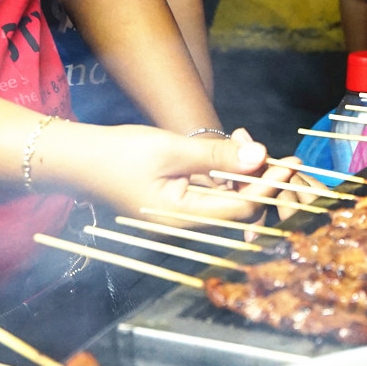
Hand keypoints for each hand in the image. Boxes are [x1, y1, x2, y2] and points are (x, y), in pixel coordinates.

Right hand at [38, 122, 293, 224]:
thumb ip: (216, 154)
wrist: (76, 160)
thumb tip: (260, 156)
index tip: (290, 163)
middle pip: (240, 209)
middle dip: (261, 180)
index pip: (243, 209)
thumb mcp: (170, 149)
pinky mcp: (178, 203)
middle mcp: (185, 225)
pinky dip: (226, 172)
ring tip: (249, 140)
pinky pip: (212, 192)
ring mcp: (181, 215)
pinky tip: (232, 146)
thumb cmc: (116, 154)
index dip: (270, 186)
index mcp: (182, 219)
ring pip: (228, 198)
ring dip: (244, 173)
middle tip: (275, 152)